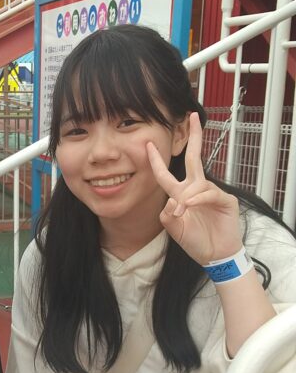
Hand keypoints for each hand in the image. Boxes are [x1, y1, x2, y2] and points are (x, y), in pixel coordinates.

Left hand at [147, 113, 242, 265]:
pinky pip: (209, 194)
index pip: (166, 174)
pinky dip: (198, 200)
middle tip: (193, 116)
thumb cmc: (195, 241)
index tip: (148, 145)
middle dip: (194, 137)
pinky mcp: (225, 200)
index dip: (157, 161)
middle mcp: (196, 190)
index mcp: (181, 195)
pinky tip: (191, 206)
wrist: (214, 256)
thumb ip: (167, 216)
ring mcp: (212, 193)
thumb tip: (171, 200)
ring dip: (186, 198)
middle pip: (194, 158)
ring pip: (197, 183)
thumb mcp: (174, 229)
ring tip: (182, 214)